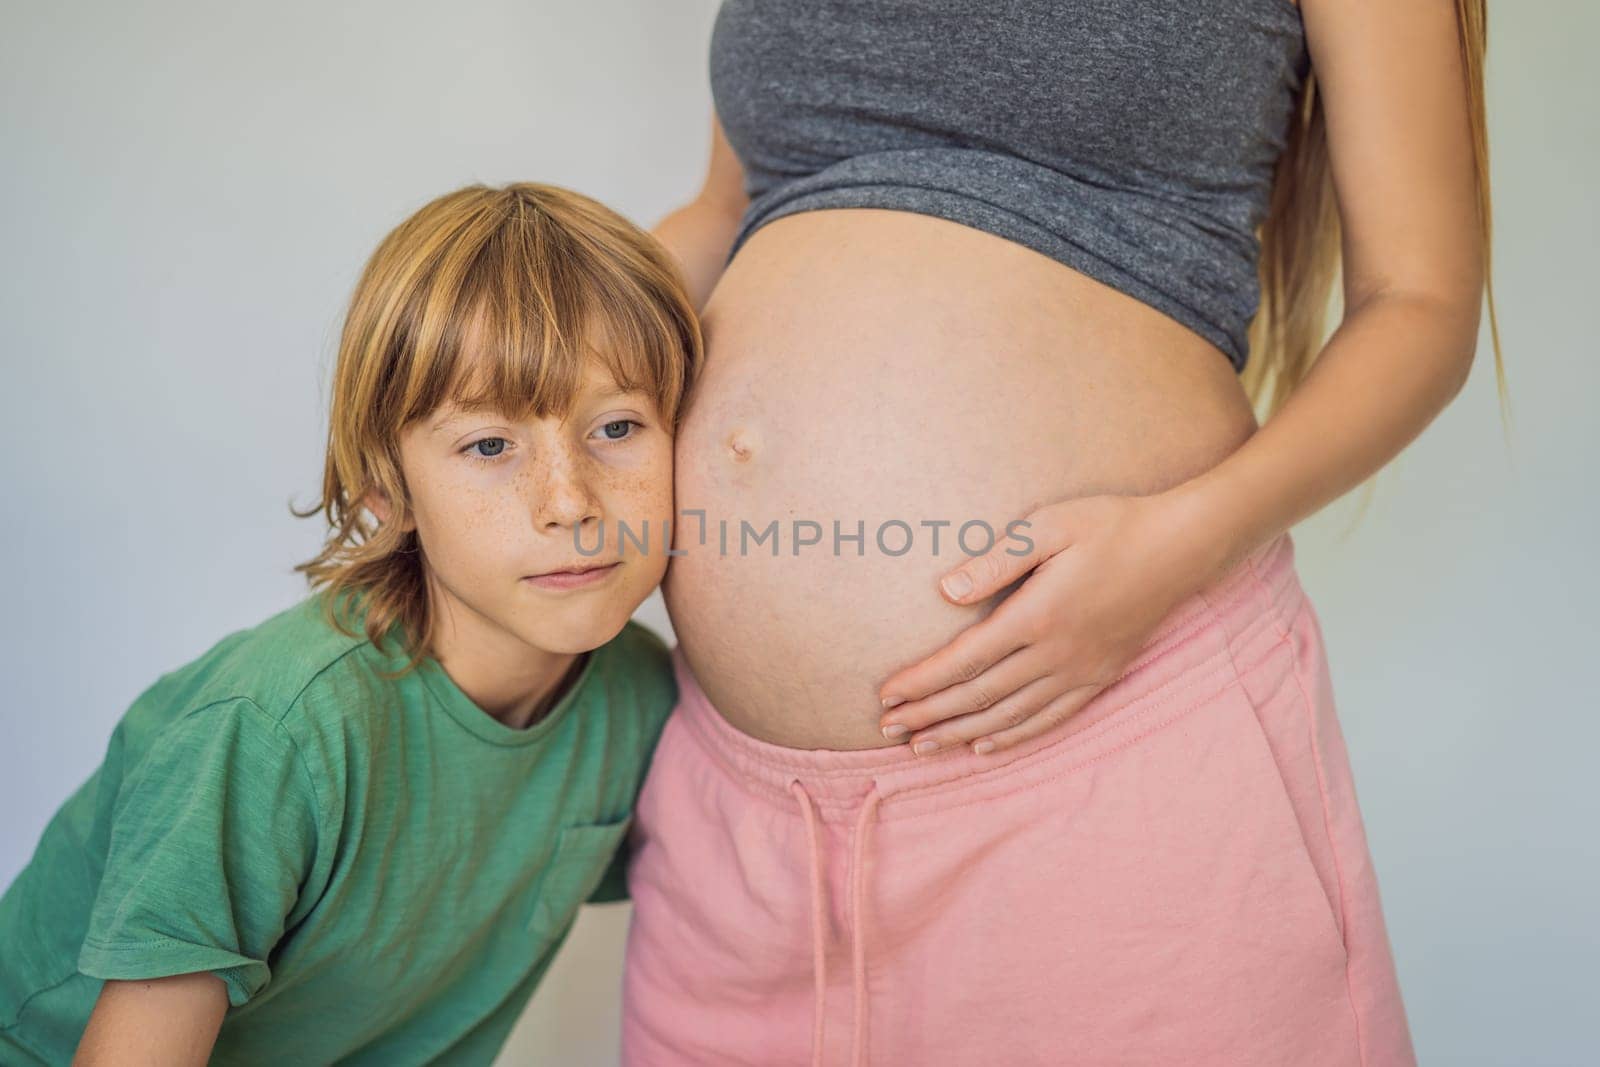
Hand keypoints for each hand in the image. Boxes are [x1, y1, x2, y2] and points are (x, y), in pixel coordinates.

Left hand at [877, 491, 1222, 756]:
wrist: (1181, 546)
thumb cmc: (1110, 525)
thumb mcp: (1049, 526)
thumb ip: (997, 561)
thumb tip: (946, 592)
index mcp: (1037, 616)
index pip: (963, 661)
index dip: (921, 682)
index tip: (886, 696)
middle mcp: (1057, 654)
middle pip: (979, 697)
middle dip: (929, 715)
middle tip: (887, 729)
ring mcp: (1081, 670)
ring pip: (1010, 716)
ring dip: (961, 734)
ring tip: (923, 747)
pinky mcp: (1101, 676)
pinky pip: (1050, 718)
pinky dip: (1013, 736)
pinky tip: (985, 746)